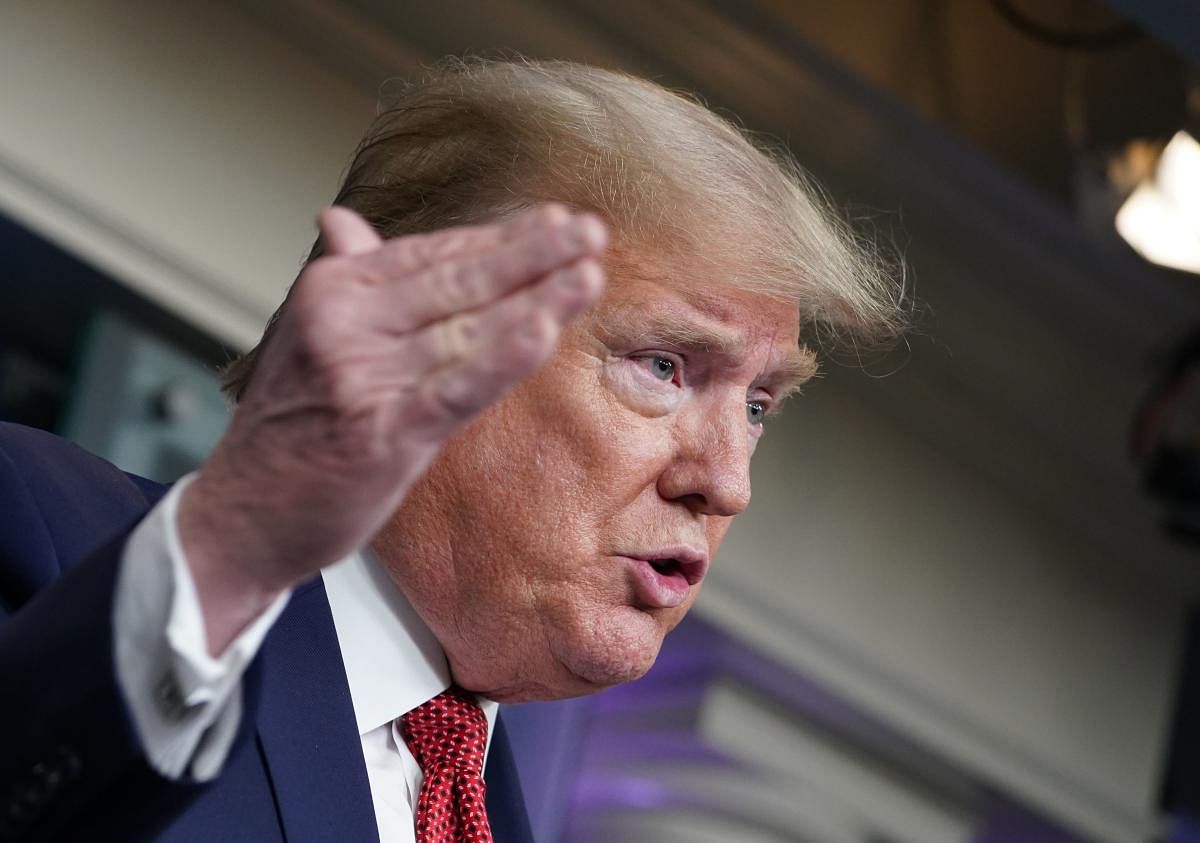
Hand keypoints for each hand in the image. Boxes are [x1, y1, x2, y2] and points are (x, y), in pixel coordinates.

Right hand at [177, 205, 607, 653]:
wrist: (241, 515)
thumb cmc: (288, 425)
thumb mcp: (306, 338)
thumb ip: (346, 279)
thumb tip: (341, 219)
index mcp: (331, 290)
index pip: (432, 252)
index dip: (500, 237)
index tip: (558, 222)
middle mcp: (344, 322)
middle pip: (457, 280)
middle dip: (531, 254)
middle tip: (592, 230)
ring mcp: (362, 376)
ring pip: (467, 327)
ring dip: (535, 297)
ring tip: (588, 272)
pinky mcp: (383, 432)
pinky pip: (455, 387)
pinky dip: (502, 357)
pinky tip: (544, 329)